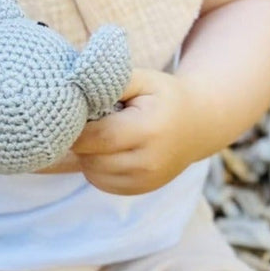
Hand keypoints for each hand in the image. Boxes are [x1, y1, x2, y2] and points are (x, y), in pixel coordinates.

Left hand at [55, 69, 197, 194]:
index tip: (71, 112)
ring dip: (86, 155)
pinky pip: (101, 183)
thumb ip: (111, 83)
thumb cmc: (165, 97)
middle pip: (91, 158)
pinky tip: (107, 149)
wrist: (198, 125)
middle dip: (79, 141)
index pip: (96, 137)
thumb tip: (77, 90)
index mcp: (148, 130)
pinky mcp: (140, 190)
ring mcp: (145, 181)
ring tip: (99, 133)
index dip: (76, 127)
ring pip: (92, 173)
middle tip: (84, 121)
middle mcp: (147, 162)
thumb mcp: (143, 80)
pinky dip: (95, 167)